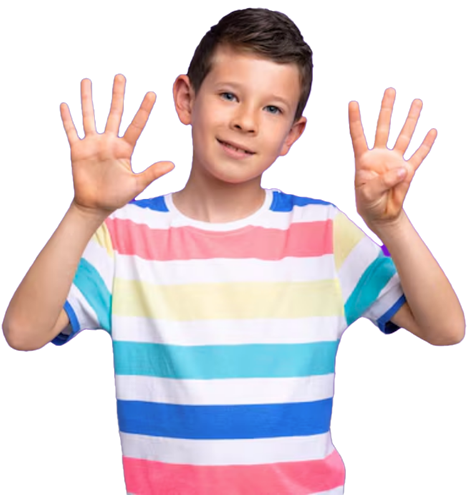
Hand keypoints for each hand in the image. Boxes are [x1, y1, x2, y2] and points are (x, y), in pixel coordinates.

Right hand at [60, 74, 174, 216]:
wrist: (95, 205)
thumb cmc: (117, 196)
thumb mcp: (136, 185)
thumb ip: (152, 173)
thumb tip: (172, 164)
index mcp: (124, 149)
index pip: (135, 125)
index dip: (143, 110)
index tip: (151, 94)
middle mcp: (109, 142)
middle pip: (114, 113)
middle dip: (117, 95)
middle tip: (120, 76)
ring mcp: (93, 145)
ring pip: (90, 117)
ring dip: (88, 99)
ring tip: (86, 81)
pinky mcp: (78, 150)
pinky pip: (72, 131)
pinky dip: (67, 119)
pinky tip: (64, 106)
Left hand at [348, 87, 436, 229]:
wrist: (381, 214)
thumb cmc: (369, 202)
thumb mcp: (369, 193)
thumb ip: (383, 181)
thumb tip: (402, 169)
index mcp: (364, 160)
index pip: (358, 136)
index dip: (356, 120)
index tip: (352, 103)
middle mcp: (379, 156)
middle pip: (383, 128)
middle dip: (386, 109)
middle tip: (389, 90)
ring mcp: (394, 162)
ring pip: (404, 136)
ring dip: (411, 120)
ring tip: (417, 102)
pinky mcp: (407, 171)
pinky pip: (418, 155)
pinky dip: (426, 145)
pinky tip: (433, 132)